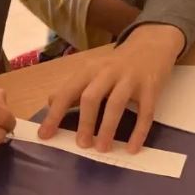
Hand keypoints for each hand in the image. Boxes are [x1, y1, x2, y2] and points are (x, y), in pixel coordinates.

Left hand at [39, 24, 183, 152]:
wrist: (150, 46)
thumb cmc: (115, 65)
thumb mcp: (92, 71)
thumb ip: (74, 87)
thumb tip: (51, 104)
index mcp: (89, 70)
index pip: (67, 92)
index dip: (55, 115)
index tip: (45, 135)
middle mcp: (107, 73)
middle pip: (91, 97)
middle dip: (85, 122)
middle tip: (81, 145)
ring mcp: (130, 80)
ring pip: (116, 104)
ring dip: (107, 128)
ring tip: (102, 149)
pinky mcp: (150, 88)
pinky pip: (145, 113)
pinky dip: (139, 132)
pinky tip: (132, 148)